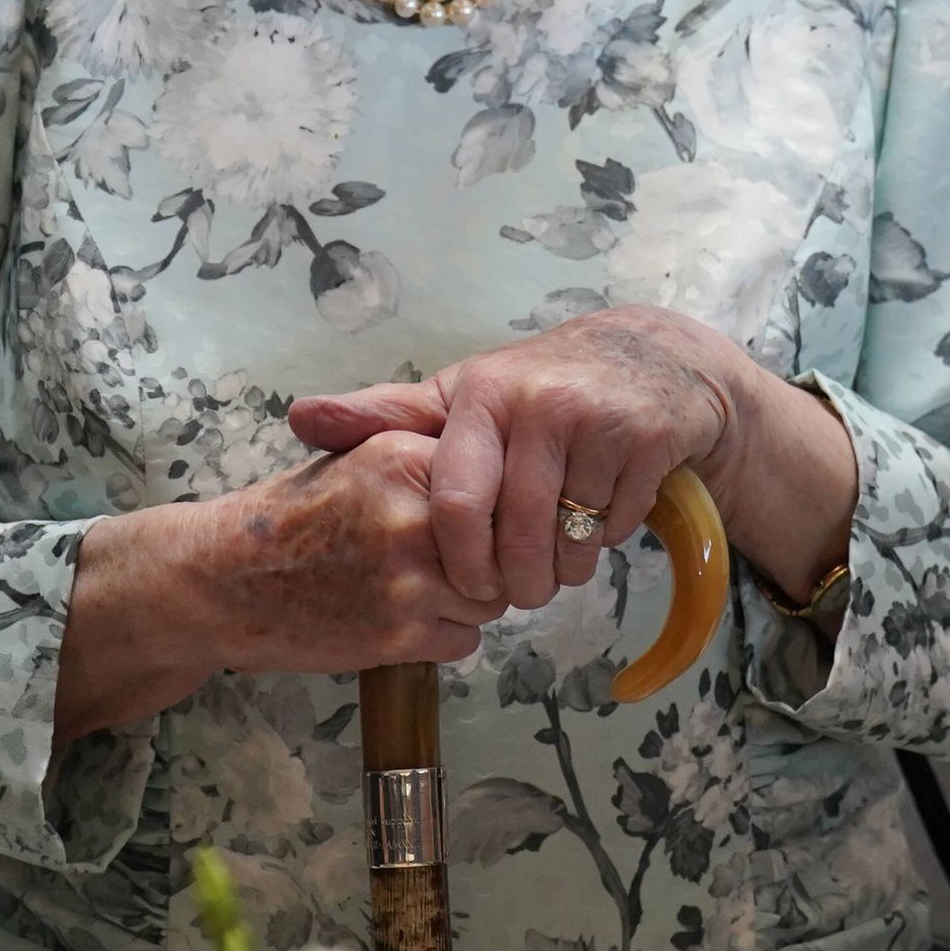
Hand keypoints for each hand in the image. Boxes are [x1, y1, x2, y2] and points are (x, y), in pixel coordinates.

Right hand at [54, 430, 500, 743]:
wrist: (223, 580)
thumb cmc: (290, 516)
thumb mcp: (353, 456)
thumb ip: (422, 452)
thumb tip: (503, 460)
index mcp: (402, 458)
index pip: (498, 480)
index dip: (496, 502)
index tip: (480, 515)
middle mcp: (411, 515)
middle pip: (503, 542)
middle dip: (487, 555)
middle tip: (455, 560)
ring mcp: (407, 580)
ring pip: (492, 596)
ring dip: (469, 599)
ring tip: (421, 589)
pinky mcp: (399, 636)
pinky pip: (465, 639)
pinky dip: (443, 637)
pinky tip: (403, 620)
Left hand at [290, 306, 785, 612]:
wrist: (650, 359)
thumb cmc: (538, 390)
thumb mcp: (461, 398)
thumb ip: (383, 416)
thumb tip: (298, 418)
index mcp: (480, 397)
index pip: (456, 505)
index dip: (460, 563)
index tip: (466, 586)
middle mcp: (537, 404)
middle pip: (515, 537)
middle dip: (514, 585)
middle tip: (516, 592)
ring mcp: (596, 422)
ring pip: (569, 543)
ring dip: (562, 571)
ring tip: (556, 559)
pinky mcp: (644, 442)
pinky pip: (614, 530)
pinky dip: (604, 542)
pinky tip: (599, 516)